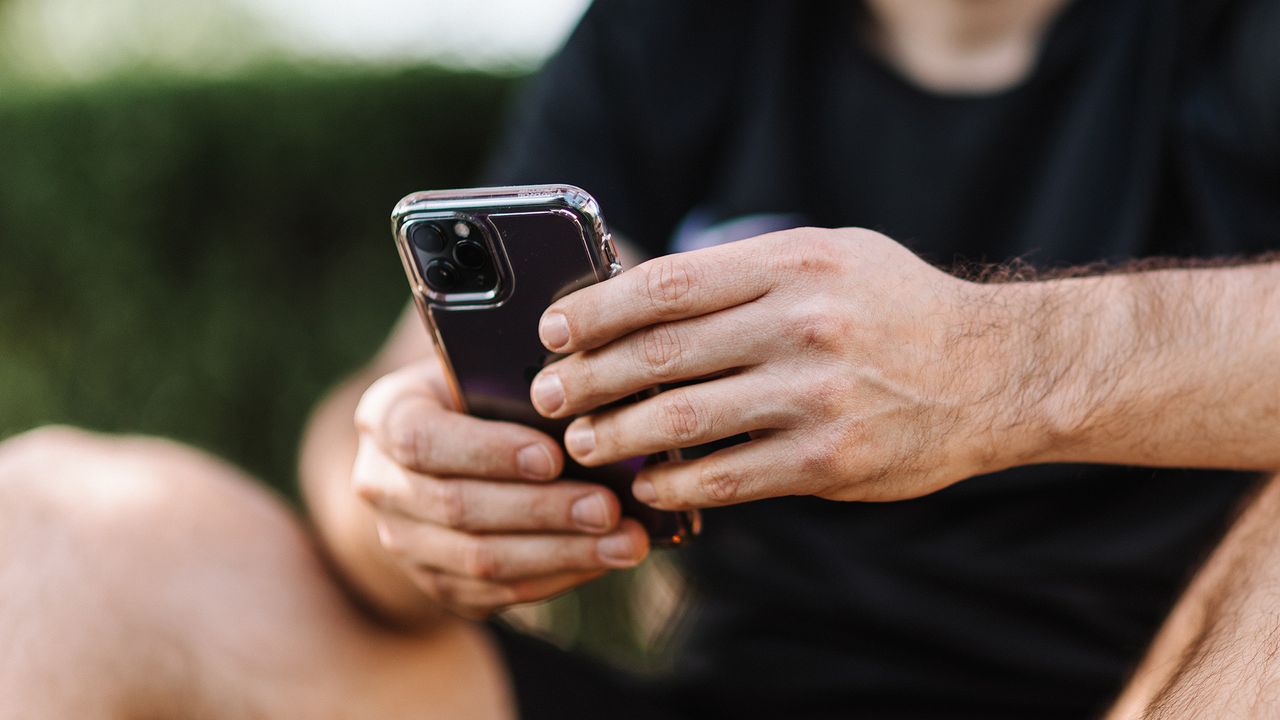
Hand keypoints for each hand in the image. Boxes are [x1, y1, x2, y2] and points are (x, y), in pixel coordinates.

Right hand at [351, 360, 649, 617]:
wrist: (436, 454)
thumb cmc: (475, 395)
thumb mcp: (479, 370)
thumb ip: (514, 380)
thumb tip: (589, 399)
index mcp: (385, 417)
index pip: (423, 440)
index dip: (489, 452)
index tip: (554, 457)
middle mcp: (380, 484)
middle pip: (457, 508)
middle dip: (541, 510)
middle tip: (608, 507)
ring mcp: (403, 541)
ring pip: (480, 560)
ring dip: (560, 553)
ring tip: (624, 542)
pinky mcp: (435, 583)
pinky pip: (496, 593)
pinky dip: (556, 577)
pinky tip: (603, 560)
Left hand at [530, 228, 1042, 508]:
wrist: (996, 371)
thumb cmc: (897, 307)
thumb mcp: (831, 256)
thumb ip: (746, 271)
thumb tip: (642, 294)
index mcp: (792, 264)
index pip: (665, 286)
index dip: (595, 309)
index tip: (553, 329)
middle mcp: (801, 324)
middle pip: (659, 354)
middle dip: (586, 378)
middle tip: (545, 395)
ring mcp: (815, 395)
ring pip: (682, 420)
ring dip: (615, 436)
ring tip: (580, 443)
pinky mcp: (830, 459)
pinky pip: (728, 476)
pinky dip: (674, 481)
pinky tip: (645, 483)